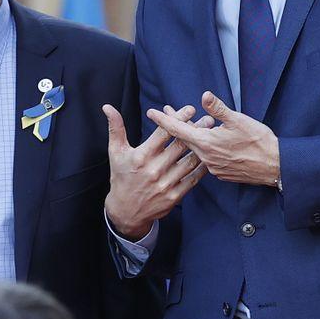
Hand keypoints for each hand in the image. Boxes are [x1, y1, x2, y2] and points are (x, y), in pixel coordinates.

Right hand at [104, 103, 210, 240]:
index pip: (164, 133)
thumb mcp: (116, 152)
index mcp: (141, 156)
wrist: (125, 211)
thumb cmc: (121, 177)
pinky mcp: (174, 196)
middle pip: (180, 145)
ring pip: (189, 162)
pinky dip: (201, 168)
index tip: (190, 109)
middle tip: (208, 120)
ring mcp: (165, 184)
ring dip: (201, 148)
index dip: (178, 119)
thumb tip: (108, 107)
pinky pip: (192, 179)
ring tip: (211, 136)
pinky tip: (207, 158)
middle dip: (196, 131)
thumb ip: (116, 128)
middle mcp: (154, 169)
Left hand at [147, 91, 279, 186]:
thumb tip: (204, 96)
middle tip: (169, 113)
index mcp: (206, 143)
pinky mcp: (221, 173)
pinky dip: (204, 148)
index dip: (163, 120)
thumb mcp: (238, 120)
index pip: (177, 130)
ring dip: (191, 136)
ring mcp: (213, 167)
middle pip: (184, 139)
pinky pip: (206, 159)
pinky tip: (209, 142)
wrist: (275, 166)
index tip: (151, 112)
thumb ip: (218, 109)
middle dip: (176, 125)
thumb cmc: (258, 141)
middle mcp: (206, 157)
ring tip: (190, 124)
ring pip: (196, 149)